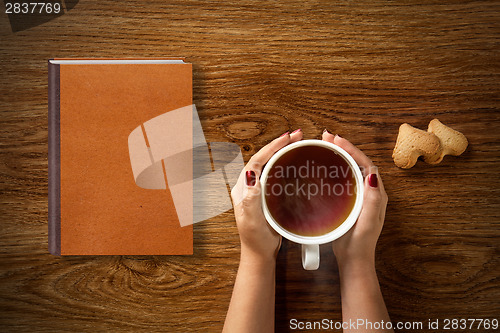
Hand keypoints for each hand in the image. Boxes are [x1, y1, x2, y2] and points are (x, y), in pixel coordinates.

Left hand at [231, 130, 302, 263]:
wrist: (260, 254)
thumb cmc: (255, 240)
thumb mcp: (252, 222)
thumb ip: (250, 201)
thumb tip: (251, 178)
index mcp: (242, 190)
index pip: (255, 162)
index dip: (270, 148)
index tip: (286, 139)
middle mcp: (248, 187)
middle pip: (262, 158)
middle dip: (278, 144)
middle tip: (296, 136)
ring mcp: (257, 190)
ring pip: (269, 164)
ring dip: (281, 151)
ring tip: (296, 142)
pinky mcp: (267, 195)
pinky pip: (275, 174)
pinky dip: (284, 163)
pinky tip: (294, 161)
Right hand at [322, 132, 387, 265]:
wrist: (353, 260)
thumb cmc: (359, 243)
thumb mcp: (367, 222)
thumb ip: (371, 200)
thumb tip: (372, 174)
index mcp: (375, 194)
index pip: (366, 163)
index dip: (352, 149)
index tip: (337, 140)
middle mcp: (369, 192)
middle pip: (358, 162)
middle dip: (344, 148)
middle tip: (327, 137)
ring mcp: (359, 196)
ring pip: (350, 169)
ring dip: (339, 155)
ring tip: (325, 145)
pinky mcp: (349, 201)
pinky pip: (343, 179)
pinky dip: (335, 168)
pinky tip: (324, 166)